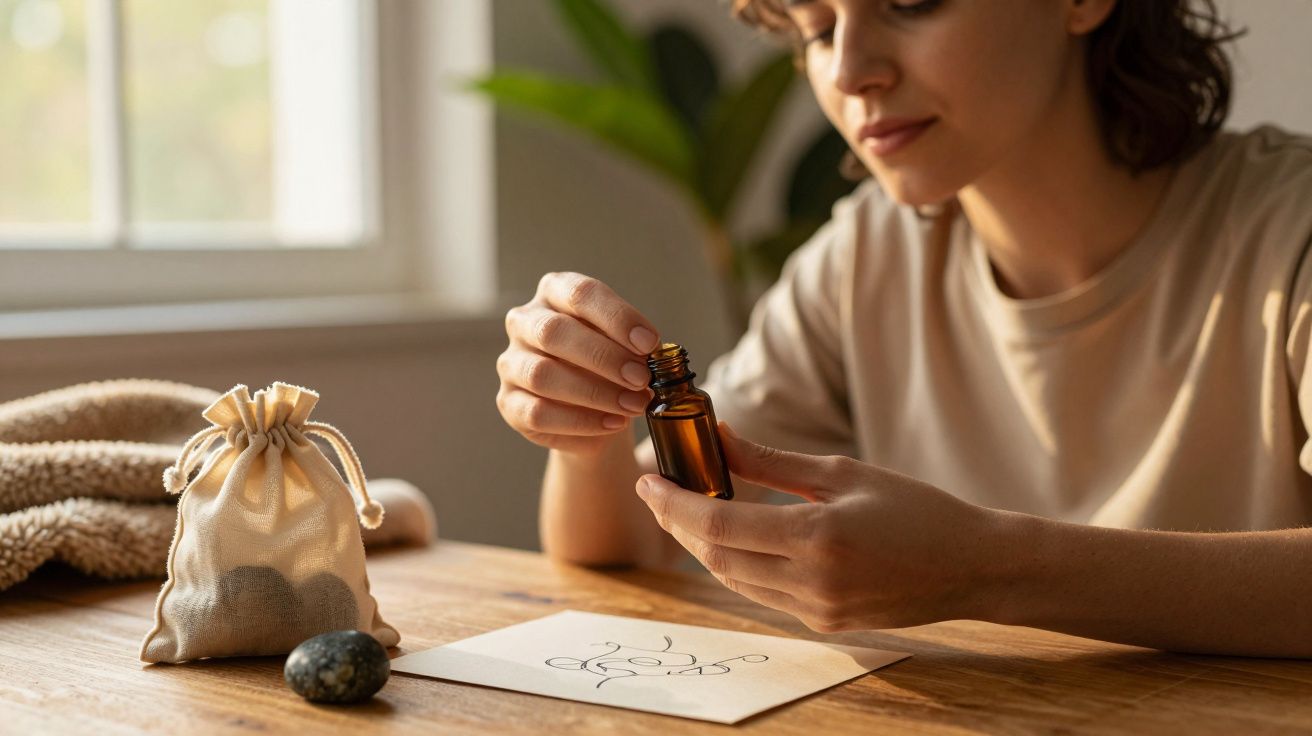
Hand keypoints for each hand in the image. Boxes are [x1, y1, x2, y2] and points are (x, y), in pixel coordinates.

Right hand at [497, 272, 660, 454]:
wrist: (593, 408)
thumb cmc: (609, 364)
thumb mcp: (624, 345)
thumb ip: (632, 344)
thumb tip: (648, 354)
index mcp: (554, 292)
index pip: (580, 293)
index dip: (616, 317)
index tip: (649, 343)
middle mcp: (525, 321)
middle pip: (554, 332)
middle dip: (604, 357)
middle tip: (641, 378)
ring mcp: (511, 362)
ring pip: (542, 375)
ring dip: (594, 393)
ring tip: (633, 404)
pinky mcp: (509, 402)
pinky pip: (538, 413)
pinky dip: (581, 421)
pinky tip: (613, 422)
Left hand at [635, 424, 1007, 631]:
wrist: (973, 567)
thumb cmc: (916, 509)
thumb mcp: (842, 474)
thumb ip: (771, 462)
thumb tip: (719, 437)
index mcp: (817, 538)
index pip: (719, 524)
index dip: (674, 504)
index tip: (648, 480)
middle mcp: (812, 583)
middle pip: (716, 557)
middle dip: (679, 524)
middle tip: (660, 491)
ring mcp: (817, 611)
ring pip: (734, 581)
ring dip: (704, 546)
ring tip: (689, 509)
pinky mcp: (824, 625)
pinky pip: (762, 594)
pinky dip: (738, 565)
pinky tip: (734, 536)